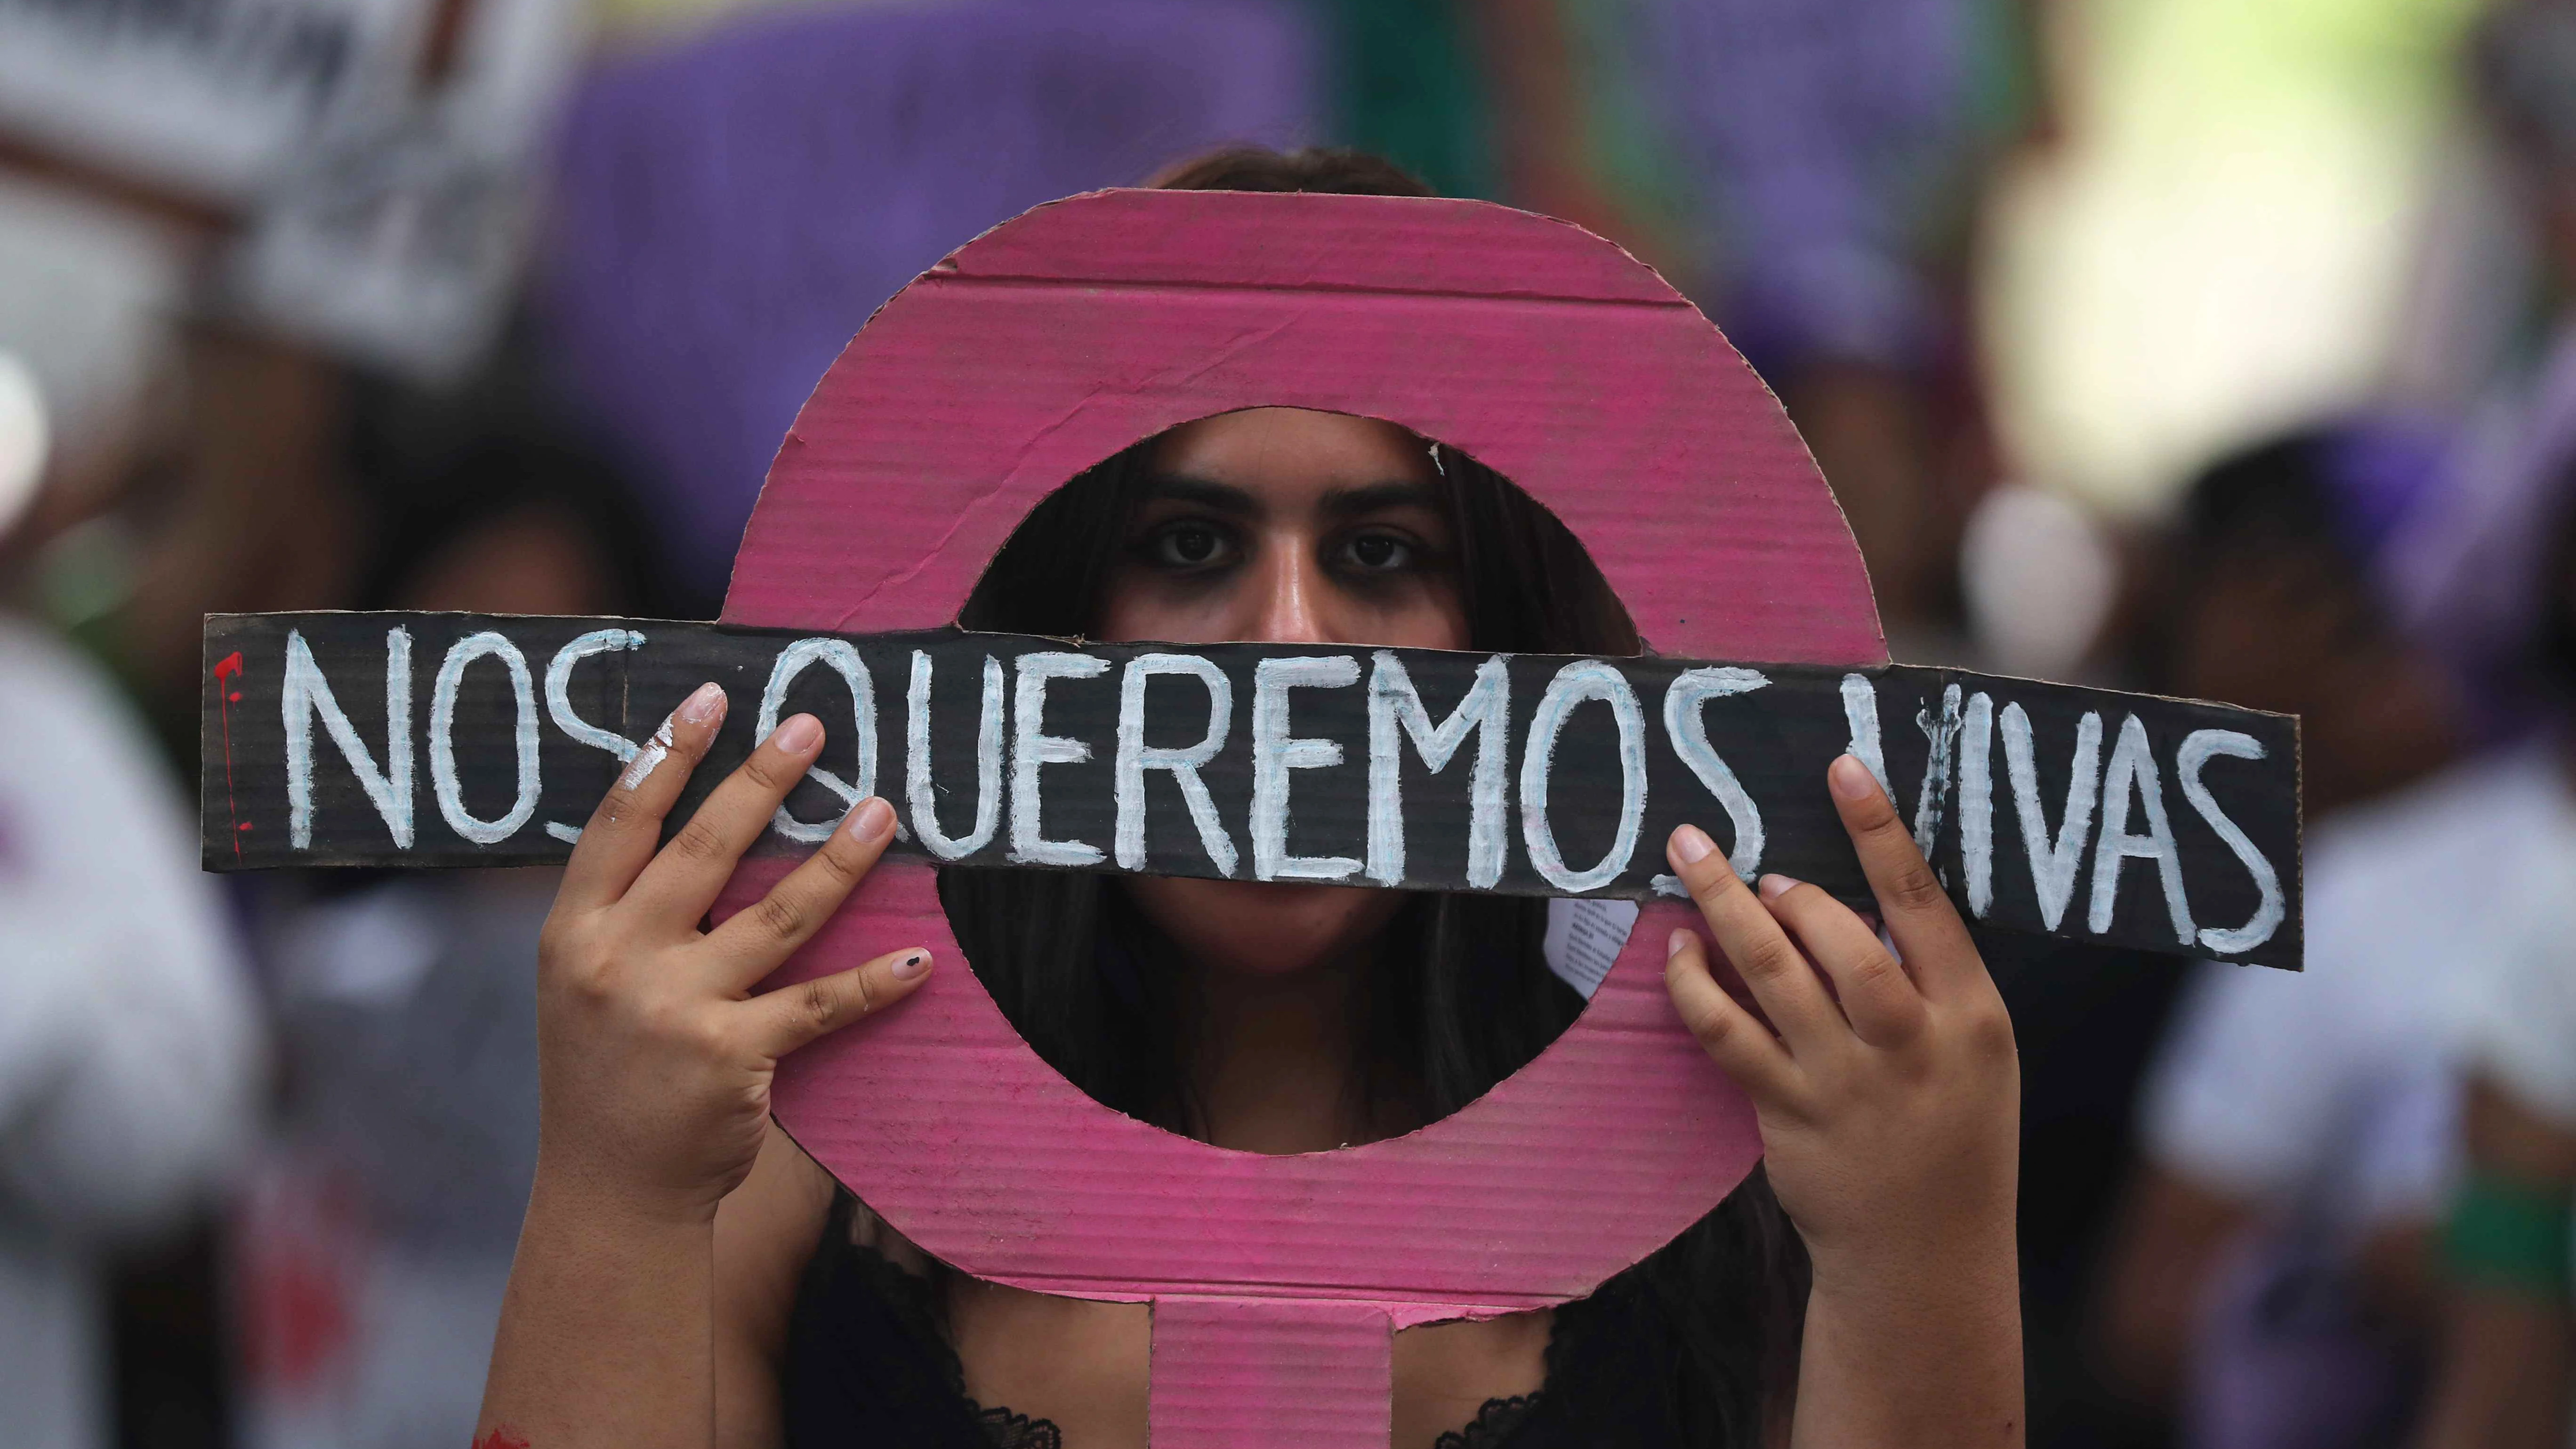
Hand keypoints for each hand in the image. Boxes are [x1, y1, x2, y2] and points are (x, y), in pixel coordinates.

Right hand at [534, 683, 933, 1222]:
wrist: (609, 1189)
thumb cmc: (606, 1073)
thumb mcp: (582, 982)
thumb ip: (625, 913)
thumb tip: (703, 828)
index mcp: (573, 932)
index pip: (621, 823)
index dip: (665, 756)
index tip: (710, 699)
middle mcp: (617, 962)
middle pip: (703, 851)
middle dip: (761, 782)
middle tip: (812, 730)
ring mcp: (675, 1011)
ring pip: (777, 916)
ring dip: (837, 861)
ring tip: (881, 813)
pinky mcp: (733, 1059)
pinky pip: (820, 1005)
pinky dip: (874, 981)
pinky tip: (919, 957)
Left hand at [1662, 753, 2018, 1289]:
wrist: (1927, 1253)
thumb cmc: (1951, 1128)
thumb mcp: (1974, 1049)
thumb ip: (1926, 976)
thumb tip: (1850, 889)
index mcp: (1970, 1015)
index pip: (1924, 905)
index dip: (1880, 832)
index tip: (1842, 769)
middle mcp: (1910, 1045)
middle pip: (1845, 943)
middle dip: (1792, 892)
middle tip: (1756, 866)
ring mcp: (1846, 1083)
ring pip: (1774, 978)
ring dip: (1725, 912)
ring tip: (1693, 859)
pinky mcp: (1788, 1115)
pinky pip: (1727, 1036)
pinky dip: (1695, 988)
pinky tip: (1678, 954)